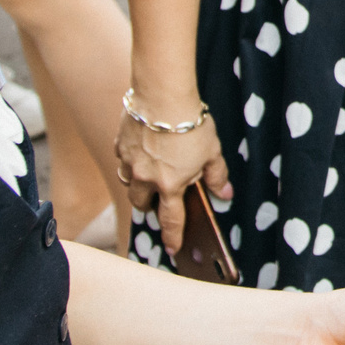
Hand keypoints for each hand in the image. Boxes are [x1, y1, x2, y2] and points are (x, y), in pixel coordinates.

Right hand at [115, 99, 228, 249]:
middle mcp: (145, 178)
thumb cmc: (189, 123)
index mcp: (170, 185)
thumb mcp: (212, 151)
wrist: (162, 96)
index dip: (173, 237)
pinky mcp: (120, 143)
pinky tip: (139, 151)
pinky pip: (122, 158)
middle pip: (141, 204)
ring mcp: (129, 161)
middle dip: (148, 206)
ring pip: (128, 183)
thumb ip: (216, 176)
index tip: (172, 249)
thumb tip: (224, 193)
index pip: (171, 220)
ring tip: (147, 178)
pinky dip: (129, 159)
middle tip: (157, 202)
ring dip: (136, 185)